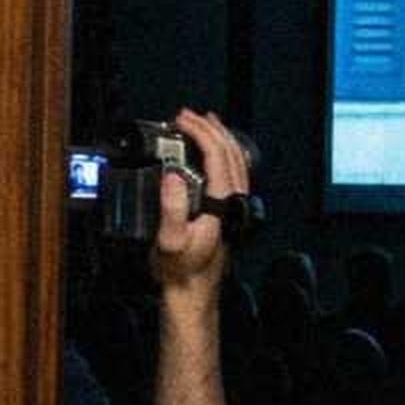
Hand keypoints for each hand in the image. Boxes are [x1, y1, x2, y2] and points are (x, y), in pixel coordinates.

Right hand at [148, 108, 247, 299]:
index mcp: (223, 203)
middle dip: (210, 129)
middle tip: (187, 114)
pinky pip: (232, 172)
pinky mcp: (229, 210)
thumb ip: (172, 209)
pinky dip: (223, 154)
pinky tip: (212, 152)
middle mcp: (234, 201)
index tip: (181, 120)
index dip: (201, 133)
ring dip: (219, 138)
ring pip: (235, 161)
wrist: (192, 290)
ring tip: (204, 122)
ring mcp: (234, 204)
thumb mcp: (169, 241)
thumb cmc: (180, 268)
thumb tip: (172, 176)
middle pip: (230, 153)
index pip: (217, 156)